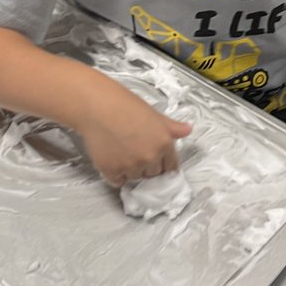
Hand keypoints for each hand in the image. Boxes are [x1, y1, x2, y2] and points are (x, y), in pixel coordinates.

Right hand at [76, 82, 191, 186]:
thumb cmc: (125, 104)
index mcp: (164, 144)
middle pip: (153, 174)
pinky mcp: (112, 170)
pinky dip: (116, 175)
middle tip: (135, 151)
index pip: (171, 167)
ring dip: (131, 171)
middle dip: (147, 166)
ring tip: (122, 152)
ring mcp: (130, 166)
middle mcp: (150, 158)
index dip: (163, 163)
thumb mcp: (154, 114)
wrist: (97, 106)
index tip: (156, 159)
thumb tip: (188, 130)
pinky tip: (112, 159)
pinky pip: (118, 181)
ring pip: (135, 178)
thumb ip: (171, 127)